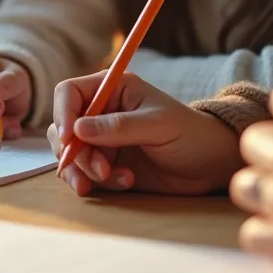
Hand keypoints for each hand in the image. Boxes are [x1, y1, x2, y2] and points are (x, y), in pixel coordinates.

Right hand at [47, 72, 241, 196]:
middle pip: (63, 129)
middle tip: (101, 170)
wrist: (210, 165)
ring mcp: (100, 141)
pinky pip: (83, 174)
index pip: (69, 93)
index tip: (67, 140)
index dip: (62, 114)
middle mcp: (100, 113)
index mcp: (112, 89)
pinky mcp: (104, 164)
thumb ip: (119, 126)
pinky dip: (96, 183)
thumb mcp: (158, 125)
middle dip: (77, 153)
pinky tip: (125, 182)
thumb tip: (77, 128)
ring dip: (86, 171)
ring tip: (118, 179)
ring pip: (70, 155)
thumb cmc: (191, 134)